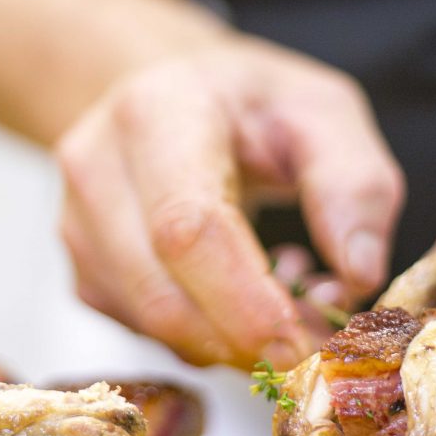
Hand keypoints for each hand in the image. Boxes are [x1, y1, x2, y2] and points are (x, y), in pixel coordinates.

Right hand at [56, 35, 403, 369]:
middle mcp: (98, 163)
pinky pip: (142, 331)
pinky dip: (202, 336)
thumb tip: (358, 273)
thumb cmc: (251, 103)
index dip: (245, 300)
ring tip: (283, 298)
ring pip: (149, 323)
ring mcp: (77, 219)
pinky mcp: (81, 266)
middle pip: (160, 291)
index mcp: (160, 111)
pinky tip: (237, 292)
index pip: (187, 224)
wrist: (173, 91)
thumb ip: (354, 182)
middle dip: (245, 339)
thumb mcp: (323, 110)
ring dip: (227, 342)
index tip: (304, 344)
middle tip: (315, 341)